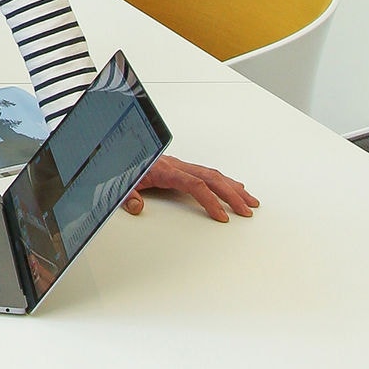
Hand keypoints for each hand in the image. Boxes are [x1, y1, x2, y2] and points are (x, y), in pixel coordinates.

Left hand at [123, 156, 257, 221]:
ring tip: (250, 201)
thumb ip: (128, 196)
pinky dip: (224, 182)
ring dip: (233, 188)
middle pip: (211, 178)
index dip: (210, 201)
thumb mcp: (121, 184)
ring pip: (213, 174)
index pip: (195, 185)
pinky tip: (234, 188)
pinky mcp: (181, 168)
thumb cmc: (122, 168)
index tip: (222, 216)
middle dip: (231, 195)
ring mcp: (181, 166)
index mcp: (165, 171)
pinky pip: (207, 173)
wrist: (118, 152)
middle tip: (246, 211)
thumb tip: (136, 207)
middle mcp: (177, 166)